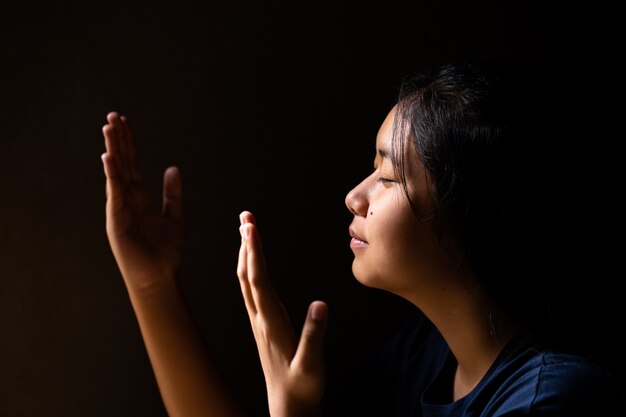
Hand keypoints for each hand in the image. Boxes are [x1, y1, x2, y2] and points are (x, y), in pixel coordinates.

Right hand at [101, 112, 183, 294]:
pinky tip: (108, 158)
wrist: (160, 277)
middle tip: (113, 116)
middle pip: (122, 164)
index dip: (129, 143)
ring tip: (109, 128)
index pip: (132, 165)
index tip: (125, 122)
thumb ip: (173, 193)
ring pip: (116, 175)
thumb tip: (171, 168)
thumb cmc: (165, 251)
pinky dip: (112, 176)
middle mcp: (126, 200)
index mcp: (139, 198)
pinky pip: (114, 194)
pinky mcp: (116, 222)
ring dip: (113, 151)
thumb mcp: (175, 216)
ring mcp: (119, 210)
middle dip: (118, 140)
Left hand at [237, 211, 327, 416]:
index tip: (251, 228)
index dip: (254, 253)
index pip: (259, 282)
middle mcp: (260, 319)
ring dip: (245, 253)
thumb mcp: (312, 366)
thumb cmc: (302, 388)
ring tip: (247, 229)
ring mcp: (259, 321)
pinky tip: (253, 262)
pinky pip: (251, 290)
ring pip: (246, 281)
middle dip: (245, 244)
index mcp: (271, 324)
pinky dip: (250, 268)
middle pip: (246, 275)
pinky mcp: (263, 325)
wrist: (288, 407)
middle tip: (245, 217)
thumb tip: (320, 304)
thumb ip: (314, 336)